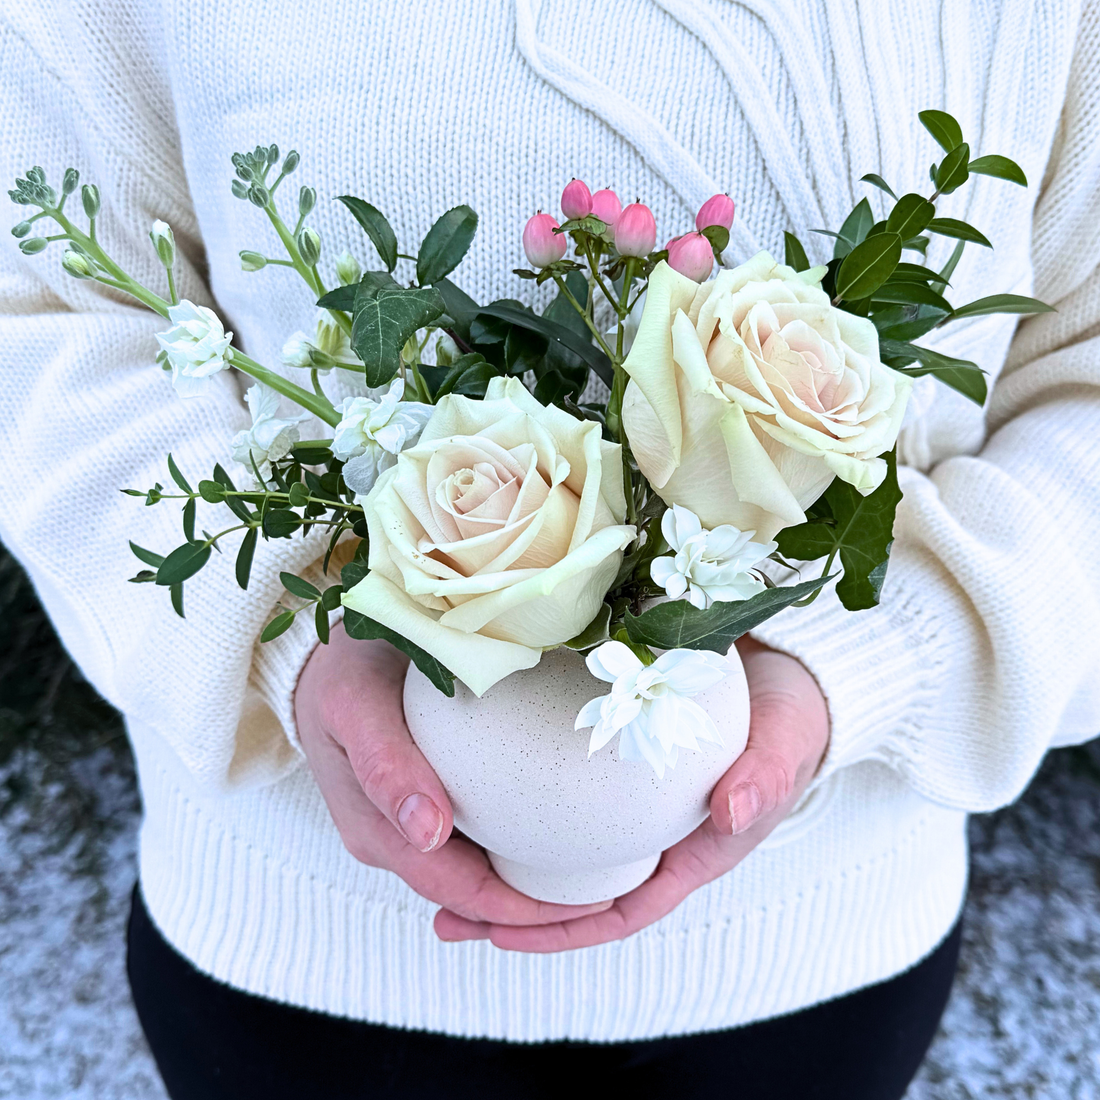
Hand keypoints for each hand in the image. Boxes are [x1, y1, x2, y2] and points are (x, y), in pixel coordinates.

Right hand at [294, 623, 613, 927]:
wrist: (320, 654)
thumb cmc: (340, 672)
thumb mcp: (355, 705)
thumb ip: (385, 765)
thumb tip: (429, 834)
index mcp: (378, 832)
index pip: (460, 893)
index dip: (524, 911)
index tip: (591, 908)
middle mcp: (397, 839)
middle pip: (475, 897)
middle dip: (540, 909)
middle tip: (617, 894)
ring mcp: (412, 823)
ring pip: (479, 872)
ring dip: (534, 882)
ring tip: (603, 873)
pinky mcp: (429, 800)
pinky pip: (479, 837)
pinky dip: (521, 845)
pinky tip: (565, 833)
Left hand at [434, 637, 829, 951]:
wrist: (791, 676)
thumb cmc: (791, 720)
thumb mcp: (787, 744)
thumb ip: (766, 776)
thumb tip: (730, 813)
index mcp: (689, 854)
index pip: (617, 910)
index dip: (559, 929)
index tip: (498, 929)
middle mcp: (651, 839)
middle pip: (574, 892)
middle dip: (511, 913)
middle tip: (444, 914)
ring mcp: (630, 806)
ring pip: (559, 849)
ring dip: (500, 862)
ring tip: (434, 858)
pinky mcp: (613, 765)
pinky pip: (560, 794)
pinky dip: (516, 801)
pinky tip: (467, 781)